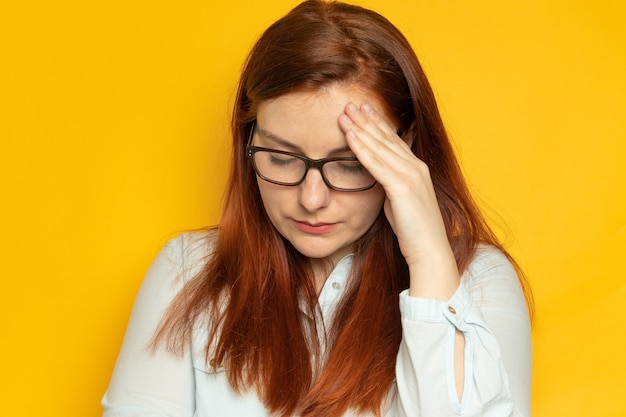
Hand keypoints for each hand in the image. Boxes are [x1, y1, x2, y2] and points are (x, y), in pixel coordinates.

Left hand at [338, 102, 458, 299]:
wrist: (429, 252)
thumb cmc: (413, 232)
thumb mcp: (399, 203)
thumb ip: (390, 187)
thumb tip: (378, 180)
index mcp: (417, 170)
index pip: (394, 141)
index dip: (378, 124)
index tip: (364, 110)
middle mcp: (416, 167)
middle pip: (386, 138)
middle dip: (367, 119)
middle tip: (350, 103)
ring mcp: (411, 175)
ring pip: (380, 146)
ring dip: (360, 128)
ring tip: (344, 113)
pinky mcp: (403, 187)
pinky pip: (376, 163)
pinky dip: (361, 148)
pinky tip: (349, 136)